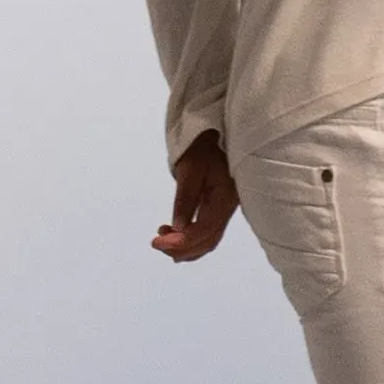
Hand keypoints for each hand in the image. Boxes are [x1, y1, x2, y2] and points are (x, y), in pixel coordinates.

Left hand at [153, 130, 239, 262]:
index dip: (181, 241)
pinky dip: (190, 239)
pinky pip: (206, 232)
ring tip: (161, 240)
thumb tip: (177, 227)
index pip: (205, 230)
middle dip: (182, 248)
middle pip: (208, 240)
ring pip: (207, 240)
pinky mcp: (217, 209)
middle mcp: (228, 209)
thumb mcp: (190, 169)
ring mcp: (224, 210)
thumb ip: (185, 198)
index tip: (157, 242)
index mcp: (225, 198)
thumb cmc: (202, 147)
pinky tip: (173, 235)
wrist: (213, 135)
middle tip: (156, 243)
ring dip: (185, 247)